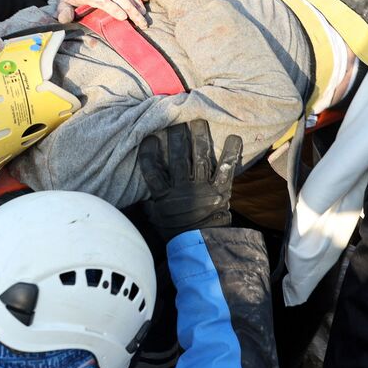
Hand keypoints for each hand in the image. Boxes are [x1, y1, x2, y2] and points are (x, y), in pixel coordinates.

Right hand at [138, 120, 242, 241]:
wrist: (201, 245)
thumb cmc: (175, 230)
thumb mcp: (155, 218)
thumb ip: (148, 203)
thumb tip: (134, 193)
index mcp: (164, 196)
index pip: (152, 171)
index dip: (149, 153)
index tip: (150, 138)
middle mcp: (183, 190)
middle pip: (178, 159)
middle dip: (177, 138)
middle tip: (176, 121)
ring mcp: (203, 189)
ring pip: (200, 159)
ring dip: (200, 138)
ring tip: (198, 121)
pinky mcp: (221, 191)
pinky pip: (227, 170)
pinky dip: (231, 154)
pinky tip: (233, 137)